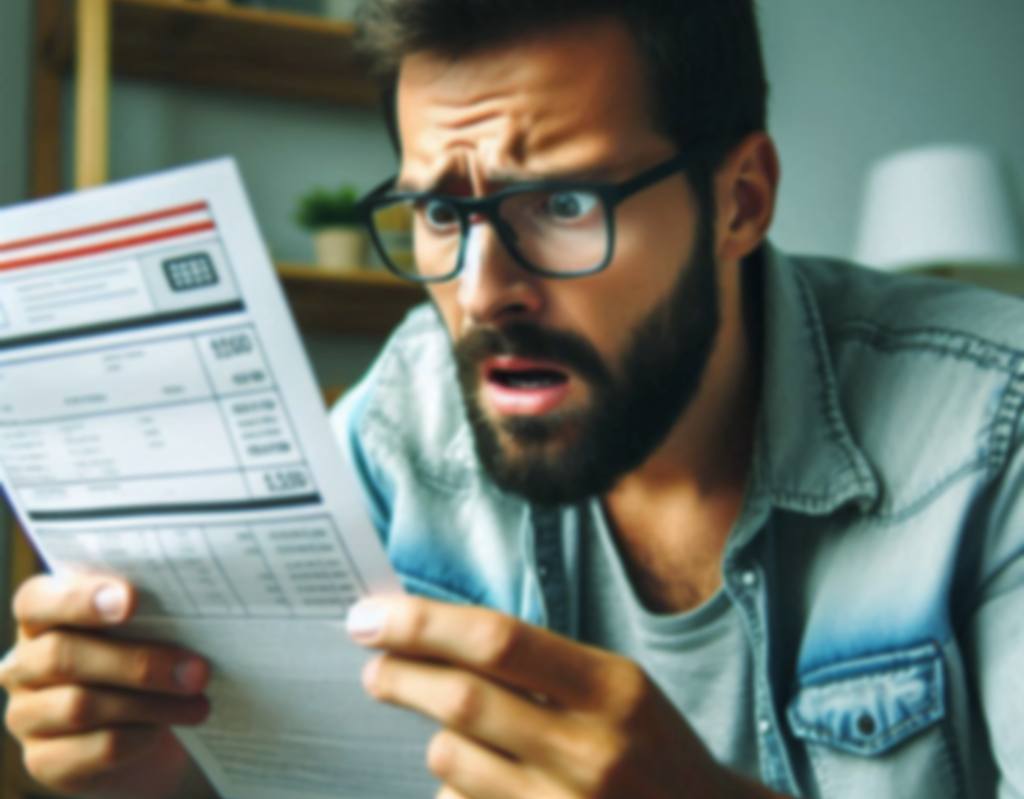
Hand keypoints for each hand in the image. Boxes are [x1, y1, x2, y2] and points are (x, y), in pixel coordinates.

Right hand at [0, 573, 215, 798]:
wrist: (147, 729)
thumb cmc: (145, 657)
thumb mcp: (145, 627)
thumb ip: (149, 611)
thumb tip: (190, 603)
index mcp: (41, 617)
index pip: (37, 601)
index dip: (79, 598)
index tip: (131, 600)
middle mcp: (23, 665)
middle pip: (62, 657)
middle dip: (138, 663)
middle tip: (198, 671)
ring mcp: (27, 715)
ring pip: (80, 706)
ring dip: (152, 703)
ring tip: (197, 702)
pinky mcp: (45, 760)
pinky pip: (96, 747)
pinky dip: (141, 736)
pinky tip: (165, 729)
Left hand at [346, 595, 778, 798]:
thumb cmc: (646, 744)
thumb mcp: (614, 686)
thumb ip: (536, 663)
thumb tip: (432, 633)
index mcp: (611, 688)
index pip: (498, 641)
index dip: (423, 624)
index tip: (372, 616)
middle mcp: (587, 751)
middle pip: (461, 701)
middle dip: (400, 675)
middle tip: (374, 663)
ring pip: (449, 758)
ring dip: (433, 734)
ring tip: (447, 725)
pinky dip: (454, 785)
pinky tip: (481, 778)